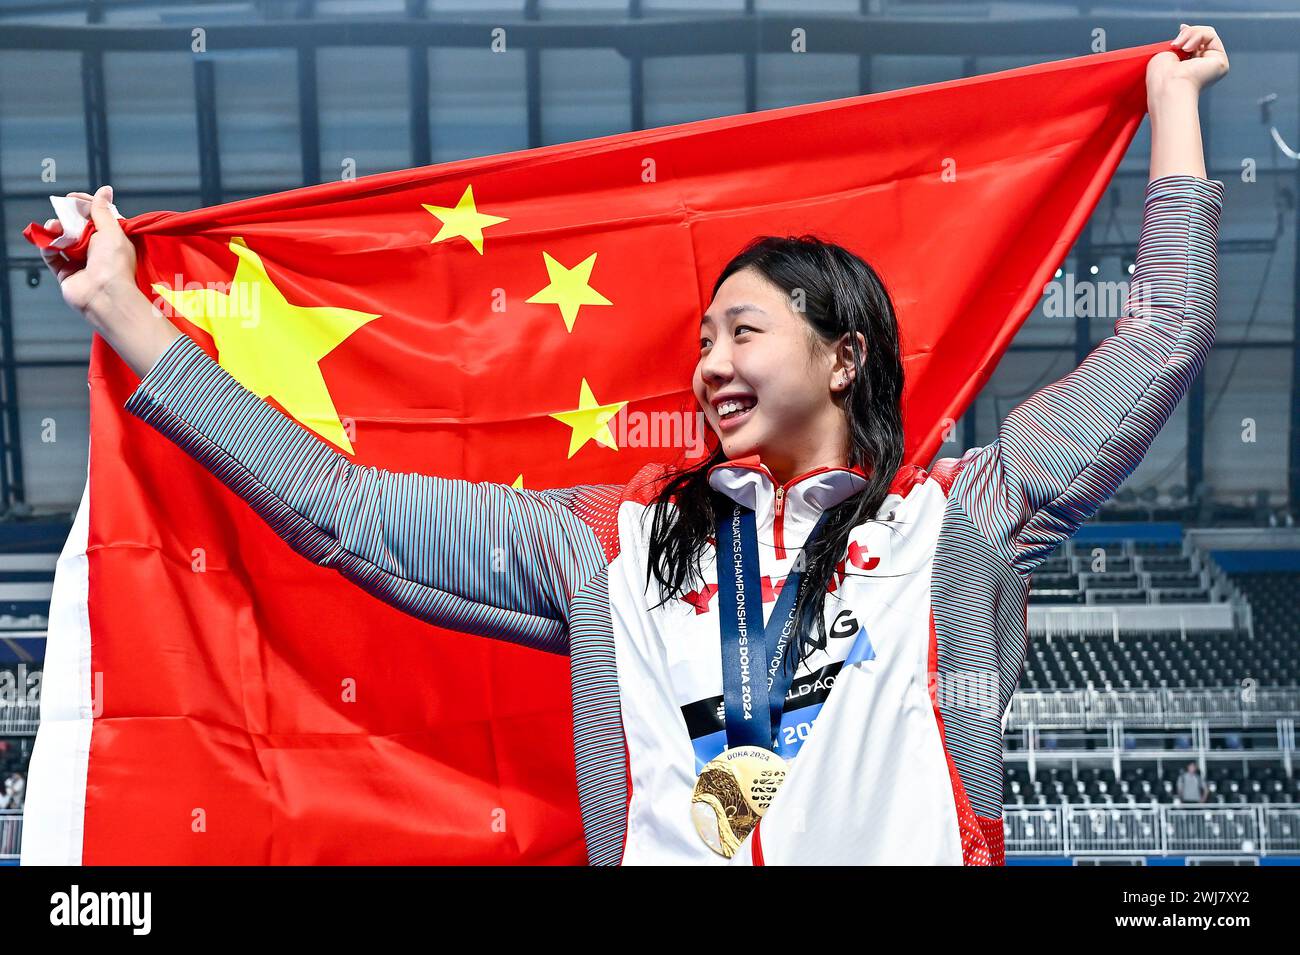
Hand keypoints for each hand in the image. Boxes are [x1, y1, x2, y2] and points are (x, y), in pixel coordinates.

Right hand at [39, 185, 180, 377]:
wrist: (105, 296)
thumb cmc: (115, 265)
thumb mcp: (112, 231)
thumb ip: (102, 210)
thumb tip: (104, 191)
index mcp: (112, 239)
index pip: (96, 217)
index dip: (84, 205)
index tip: (72, 198)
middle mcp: (96, 251)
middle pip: (76, 227)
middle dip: (66, 218)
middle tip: (62, 213)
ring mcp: (80, 262)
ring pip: (62, 240)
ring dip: (56, 230)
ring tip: (54, 227)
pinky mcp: (66, 273)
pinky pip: (52, 256)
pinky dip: (47, 247)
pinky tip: (48, 241)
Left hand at [1147, 24, 1228, 95]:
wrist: (1167, 86)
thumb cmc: (1160, 76)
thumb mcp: (1163, 53)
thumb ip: (1178, 41)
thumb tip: (1184, 27)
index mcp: (1187, 69)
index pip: (1192, 44)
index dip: (1188, 33)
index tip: (1181, 28)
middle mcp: (1201, 68)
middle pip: (1201, 37)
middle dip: (1188, 33)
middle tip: (1175, 44)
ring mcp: (1212, 66)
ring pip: (1206, 34)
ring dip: (1190, 34)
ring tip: (1178, 46)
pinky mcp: (1220, 62)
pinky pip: (1210, 35)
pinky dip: (1197, 36)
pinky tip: (1186, 49)